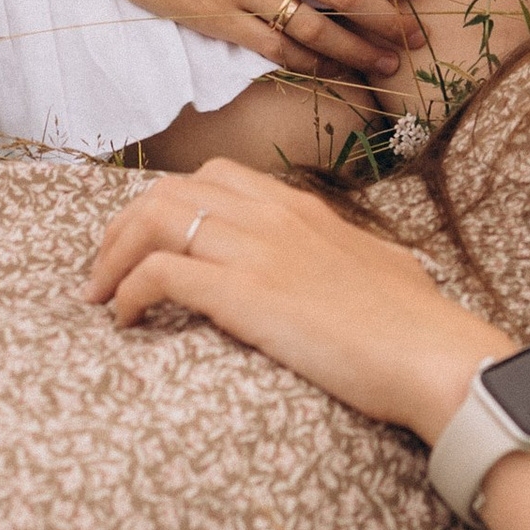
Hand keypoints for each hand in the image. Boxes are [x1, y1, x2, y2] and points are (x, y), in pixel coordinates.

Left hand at [85, 155, 505, 436]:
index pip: (215, 177)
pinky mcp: (243, 292)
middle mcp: (272, 216)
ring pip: (155, 219)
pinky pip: (160, 273)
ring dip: (115, 255)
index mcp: (300, 208)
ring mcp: (256, 249)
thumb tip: (355, 260)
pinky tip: (124, 317)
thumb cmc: (415, 322)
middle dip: (124, 227)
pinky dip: (128, 291)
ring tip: (100, 294)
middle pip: (171, 191)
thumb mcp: (379, 266)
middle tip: (104, 269)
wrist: (430, 352)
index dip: (167, 203)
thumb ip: (351, 252)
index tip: (146, 241)